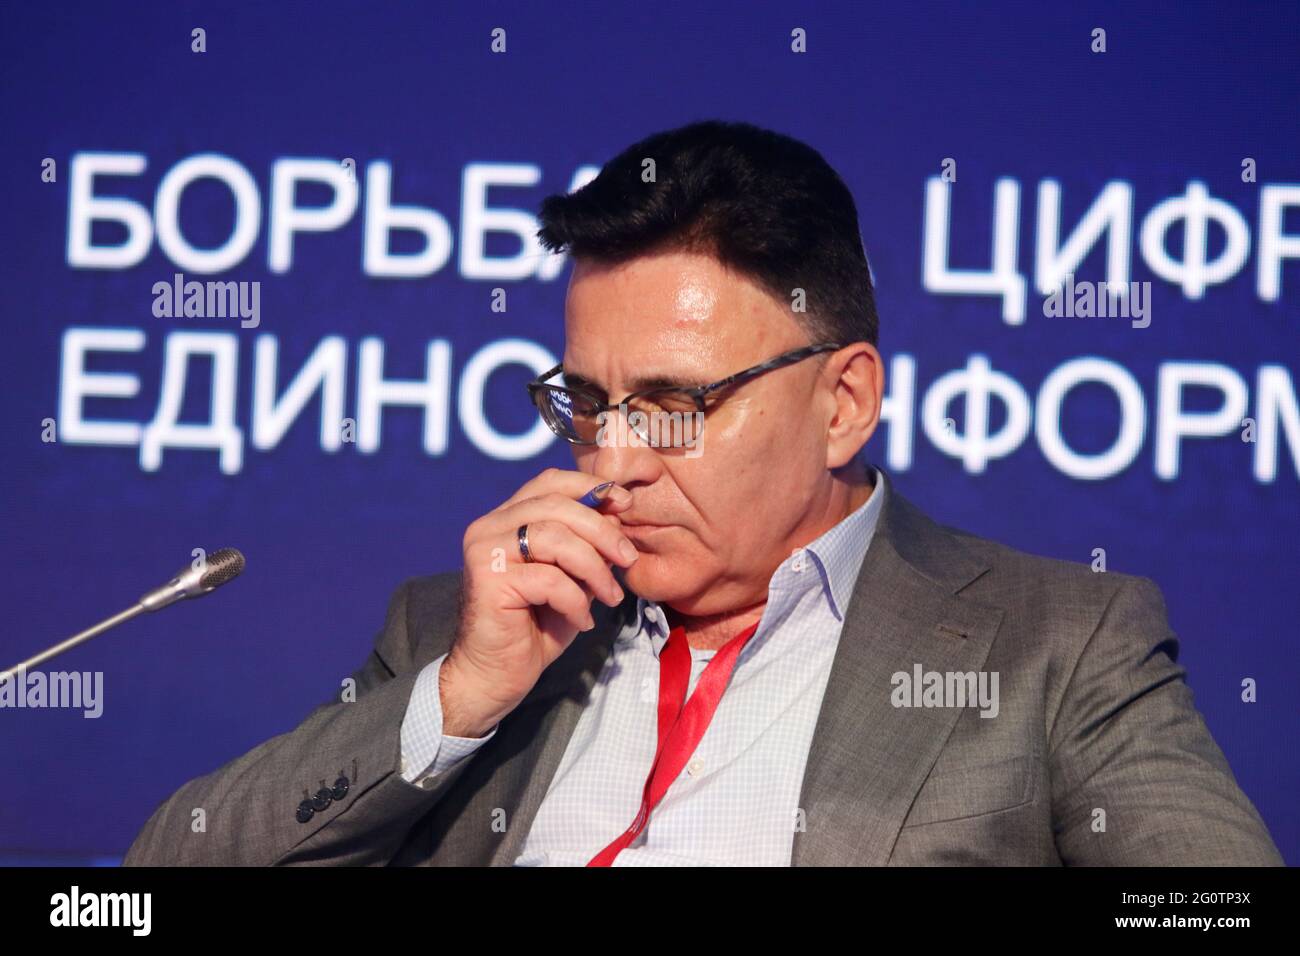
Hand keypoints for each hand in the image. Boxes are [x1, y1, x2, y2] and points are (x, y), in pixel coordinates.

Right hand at [439, 468, 638, 736]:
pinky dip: (576, 601)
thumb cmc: (533, 628)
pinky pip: (550, 579)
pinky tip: (583, 622)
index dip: (590, 487)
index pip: (549, 482)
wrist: (494, 678)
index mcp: (506, 520)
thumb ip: (585, 546)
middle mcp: (488, 527)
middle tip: (628, 558)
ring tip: (610, 597)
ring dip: (594, 567)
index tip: (625, 503)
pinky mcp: (488, 580)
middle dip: (602, 530)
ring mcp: (485, 551)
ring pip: (555, 537)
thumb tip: (617, 515)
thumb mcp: (569, 579)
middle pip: (556, 505)